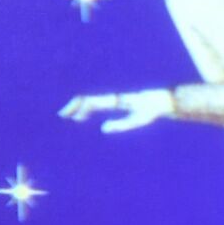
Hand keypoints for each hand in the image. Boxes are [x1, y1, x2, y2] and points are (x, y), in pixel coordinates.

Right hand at [58, 89, 173, 132]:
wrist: (162, 99)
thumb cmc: (151, 111)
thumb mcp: (138, 120)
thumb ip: (121, 125)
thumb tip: (102, 129)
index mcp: (115, 99)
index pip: (92, 102)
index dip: (78, 108)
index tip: (68, 116)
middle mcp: (113, 96)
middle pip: (88, 98)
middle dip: (74, 105)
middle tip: (61, 115)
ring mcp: (114, 96)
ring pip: (92, 99)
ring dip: (79, 106)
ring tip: (69, 116)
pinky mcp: (117, 99)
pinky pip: (98, 102)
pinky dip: (87, 107)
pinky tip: (83, 115)